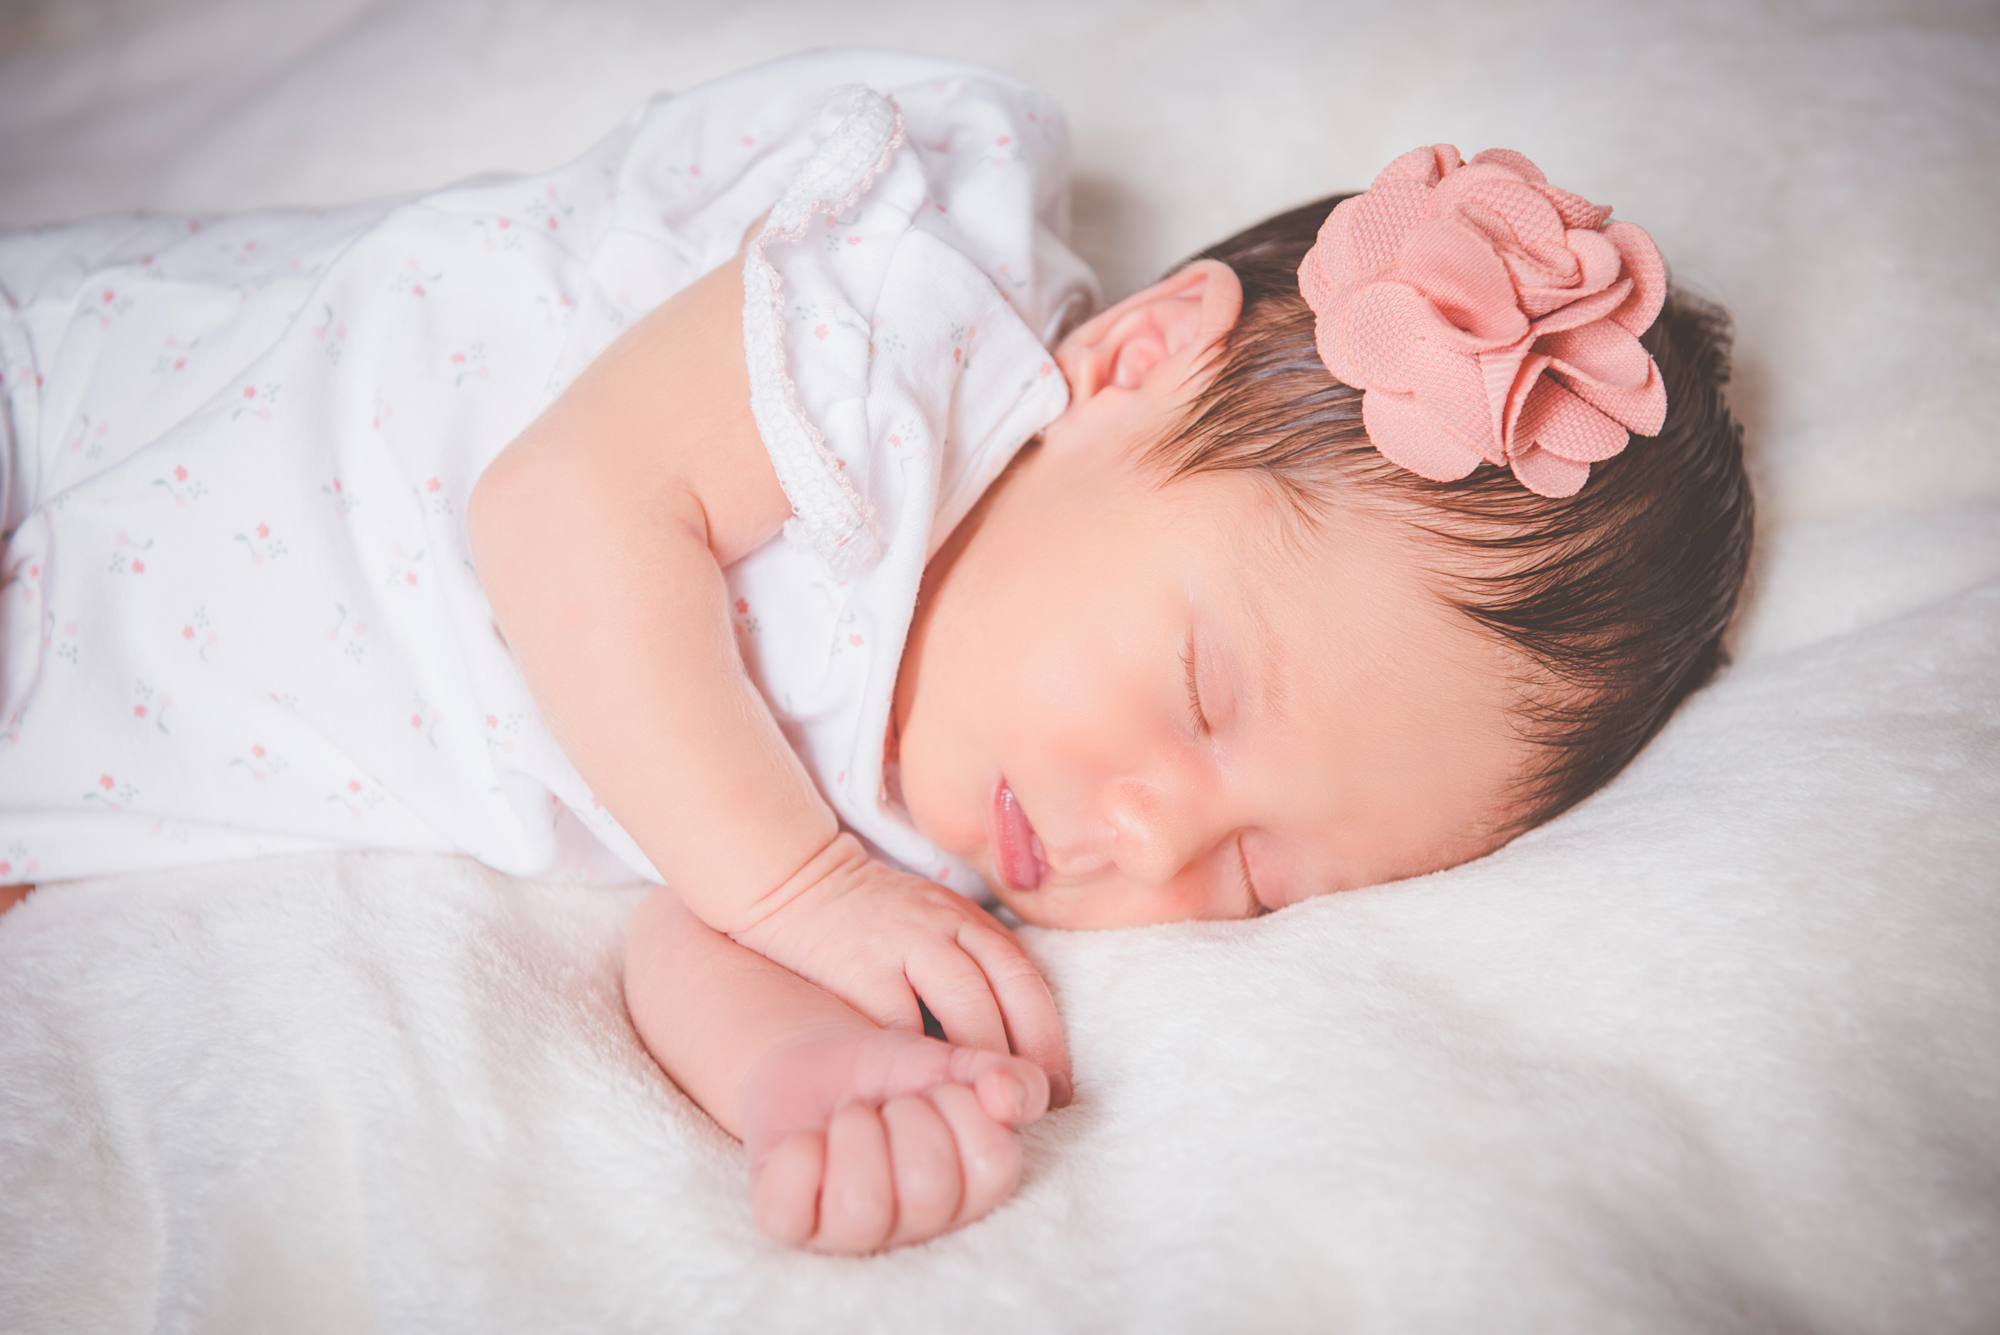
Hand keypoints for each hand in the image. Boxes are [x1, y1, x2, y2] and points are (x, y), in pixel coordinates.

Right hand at [730, 834, 1071, 1105]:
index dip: (1049, 1036)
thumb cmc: (871, 920)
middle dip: (1026, 1055)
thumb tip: (1015, 1048)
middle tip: (1031, 1105)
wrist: (795, 879)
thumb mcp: (932, 924)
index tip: (1057, 1087)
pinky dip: (918, 1063)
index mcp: (968, 919)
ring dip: (983, 1061)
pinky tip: (926, 1094)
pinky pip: (899, 1026)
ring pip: (965, 1006)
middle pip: (1004, 993)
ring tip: (987, 1107)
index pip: (1024, 978)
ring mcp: (903, 943)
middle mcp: (944, 925)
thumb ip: (969, 964)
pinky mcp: (859, 969)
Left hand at [738, 1027, 1048, 1251]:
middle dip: (905, 1118)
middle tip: (886, 1103)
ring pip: (864, 1210)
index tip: (933, 1089)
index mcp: (969, 1189)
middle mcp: (916, 1223)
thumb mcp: (952, 1064)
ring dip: (854, 1134)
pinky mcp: (790, 1223)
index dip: (960, 1107)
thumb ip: (1005, 1077)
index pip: (994, 1164)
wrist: (816, 1059)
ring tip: (848, 1116)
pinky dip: (796, 1161)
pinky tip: (805, 1138)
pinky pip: (790, 1215)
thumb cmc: (891, 1072)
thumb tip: (1009, 1096)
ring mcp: (851, 1233)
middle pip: (930, 1189)